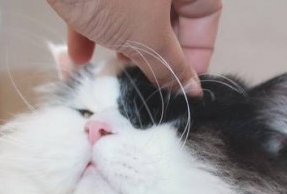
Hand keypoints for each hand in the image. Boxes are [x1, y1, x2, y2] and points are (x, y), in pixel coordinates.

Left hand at [46, 0, 222, 94]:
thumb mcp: (146, 37)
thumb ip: (170, 66)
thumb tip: (189, 91)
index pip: (206, 15)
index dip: (196, 53)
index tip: (181, 85)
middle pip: (169, 17)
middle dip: (154, 52)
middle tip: (145, 81)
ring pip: (134, 14)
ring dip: (123, 46)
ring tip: (114, 71)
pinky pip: (103, 5)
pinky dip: (93, 30)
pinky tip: (79, 55)